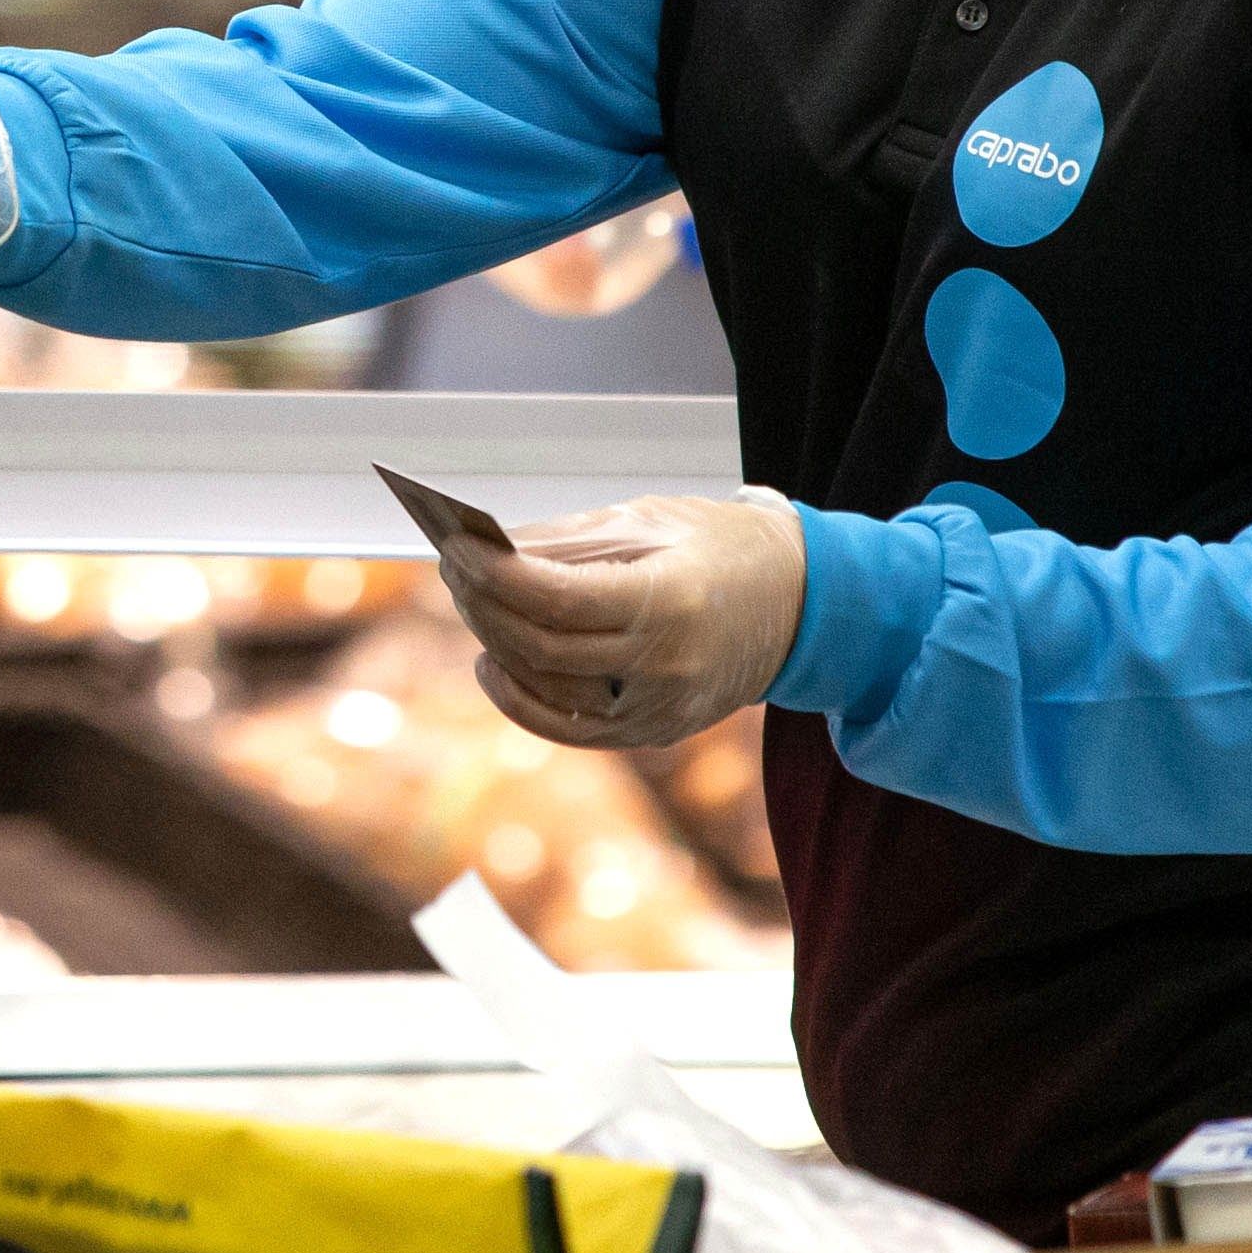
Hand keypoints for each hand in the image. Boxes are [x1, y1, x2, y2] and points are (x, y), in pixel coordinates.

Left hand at [436, 490, 805, 753]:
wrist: (800, 604)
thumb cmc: (720, 548)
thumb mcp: (649, 521)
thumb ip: (566, 542)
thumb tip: (486, 551)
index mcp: (669, 600)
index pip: (558, 599)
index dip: (495, 575)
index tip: (454, 545)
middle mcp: (665, 665)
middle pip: (541, 646)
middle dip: (483, 604)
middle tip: (451, 566)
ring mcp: (660, 708)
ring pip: (545, 687)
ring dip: (493, 642)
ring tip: (468, 599)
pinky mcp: (655, 731)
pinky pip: (569, 727)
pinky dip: (519, 699)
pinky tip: (492, 663)